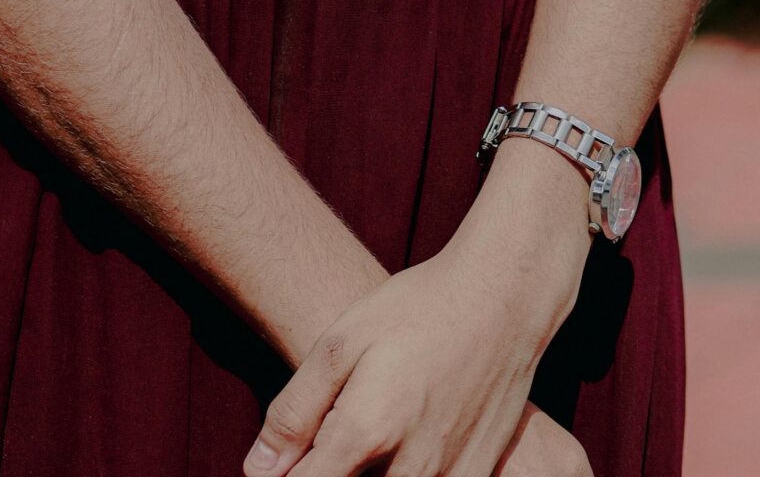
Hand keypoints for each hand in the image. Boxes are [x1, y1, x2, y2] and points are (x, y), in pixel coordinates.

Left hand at [242, 226, 588, 476]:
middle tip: (339, 428)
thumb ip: (295, 412)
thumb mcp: (341, 342)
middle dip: (328, 469)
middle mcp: (409, 471)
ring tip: (375, 424)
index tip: (284, 462)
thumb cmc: (415, 310)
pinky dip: (406, 471)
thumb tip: (257, 471)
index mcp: (366, 434)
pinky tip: (407, 436)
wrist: (501, 299)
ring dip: (368, 470)